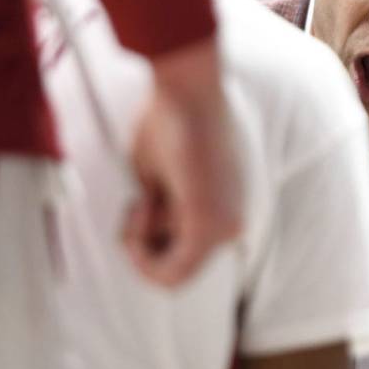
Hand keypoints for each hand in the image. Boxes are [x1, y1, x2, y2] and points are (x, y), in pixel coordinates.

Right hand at [124, 37, 242, 286]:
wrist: (189, 93)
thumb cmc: (171, 122)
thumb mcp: (157, 176)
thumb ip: (159, 209)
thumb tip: (148, 230)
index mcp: (225, 212)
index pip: (186, 256)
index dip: (149, 245)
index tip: (139, 207)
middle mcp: (232, 225)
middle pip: (178, 269)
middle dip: (144, 247)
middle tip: (136, 207)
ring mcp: (224, 229)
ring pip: (173, 274)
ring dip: (141, 243)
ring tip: (143, 196)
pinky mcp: (209, 228)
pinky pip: (172, 274)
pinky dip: (142, 253)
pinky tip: (140, 210)